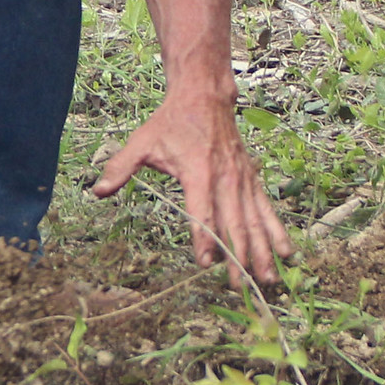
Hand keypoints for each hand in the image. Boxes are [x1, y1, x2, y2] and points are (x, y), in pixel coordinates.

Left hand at [89, 95, 289, 287]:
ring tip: (268, 278)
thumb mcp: (141, 141)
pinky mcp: (251, 179)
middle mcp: (225, 179)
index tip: (205, 263)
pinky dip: (276, 231)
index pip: (201, 211)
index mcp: (198, 172)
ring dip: (262, 251)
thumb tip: (97, 191)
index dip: (204, 238)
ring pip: (254, 220)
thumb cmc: (171, 122)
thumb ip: (121, 167)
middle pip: (233, 223)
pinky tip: (287, 252)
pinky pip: (266, 209)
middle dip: (237, 256)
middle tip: (239, 286)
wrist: (205, 98)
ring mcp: (241, 180)